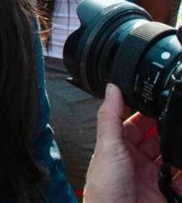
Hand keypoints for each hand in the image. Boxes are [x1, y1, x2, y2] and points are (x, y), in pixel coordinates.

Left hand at [84, 84, 181, 202]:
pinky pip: (181, 179)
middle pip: (155, 139)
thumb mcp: (107, 148)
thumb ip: (110, 117)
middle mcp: (134, 162)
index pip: (133, 123)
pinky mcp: (166, 193)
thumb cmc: (105, 189)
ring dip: (178, 148)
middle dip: (166, 128)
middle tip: (177, 115)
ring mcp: (151, 178)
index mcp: (116, 148)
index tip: (158, 96)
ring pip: (170, 157)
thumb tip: (113, 87)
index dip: (145, 111)